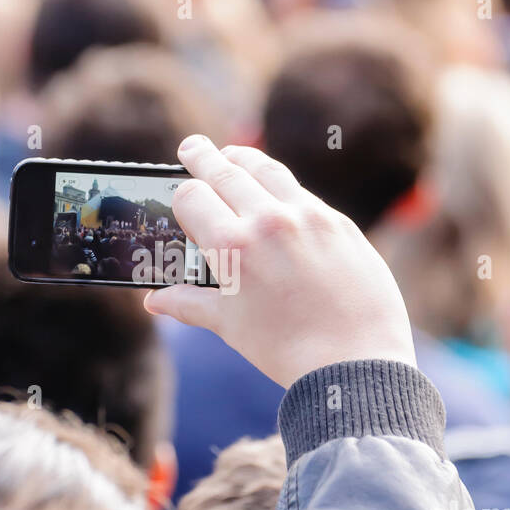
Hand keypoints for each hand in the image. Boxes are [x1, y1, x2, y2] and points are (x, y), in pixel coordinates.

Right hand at [144, 136, 416, 387]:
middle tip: (192, 147)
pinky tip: (276, 192)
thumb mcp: (230, 326)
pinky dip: (281, 188)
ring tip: (232, 154)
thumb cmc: (286, 350)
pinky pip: (301, 193)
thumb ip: (190, 304)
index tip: (183, 197)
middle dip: (203, 157)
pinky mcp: (339, 223)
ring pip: (267, 169)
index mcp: (232, 247)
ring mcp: (307, 217)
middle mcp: (268, 221)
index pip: (192, 197)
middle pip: (225, 171)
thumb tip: (154, 301)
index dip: (183, 196)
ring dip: (243, 158)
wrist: (354, 362)